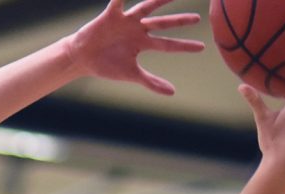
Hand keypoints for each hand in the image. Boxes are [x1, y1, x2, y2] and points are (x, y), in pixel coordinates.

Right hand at [65, 0, 203, 94]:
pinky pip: (118, 1)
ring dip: (159, 0)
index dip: (183, 46)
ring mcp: (126, 21)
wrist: (82, 58)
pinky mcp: (111, 15)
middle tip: (198, 18)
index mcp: (143, 43)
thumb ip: (151, 82)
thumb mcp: (131, 74)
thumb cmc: (106, 66)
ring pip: (146, 7)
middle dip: (179, 21)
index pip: (167, 44)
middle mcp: (138, 29)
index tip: (202, 48)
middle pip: (162, 23)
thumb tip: (172, 92)